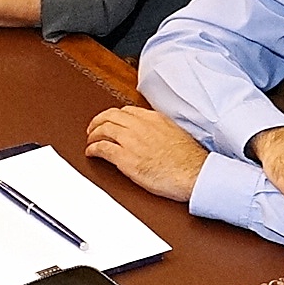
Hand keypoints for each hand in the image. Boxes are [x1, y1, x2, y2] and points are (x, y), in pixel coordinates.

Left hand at [85, 106, 212, 202]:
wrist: (192, 173)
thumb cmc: (189, 160)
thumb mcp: (176, 134)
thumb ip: (162, 129)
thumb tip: (156, 134)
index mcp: (154, 119)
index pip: (127, 111)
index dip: (115, 116)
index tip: (112, 121)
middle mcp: (140, 126)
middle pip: (110, 116)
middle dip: (98, 121)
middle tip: (93, 128)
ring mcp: (131, 141)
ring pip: (103, 130)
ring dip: (93, 134)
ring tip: (90, 140)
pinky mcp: (124, 158)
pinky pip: (102, 148)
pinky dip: (93, 149)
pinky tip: (91, 152)